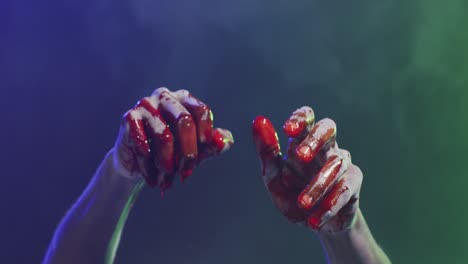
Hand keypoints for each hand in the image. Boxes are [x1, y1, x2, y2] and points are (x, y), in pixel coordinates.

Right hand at [112, 87, 233, 190]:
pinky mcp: (128, 118)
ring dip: (167, 163)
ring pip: (164, 136)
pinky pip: (143, 143)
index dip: (206, 133)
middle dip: (188, 152)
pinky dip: (149, 165)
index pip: (201, 110)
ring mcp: (145, 105)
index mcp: (185, 99)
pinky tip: (152, 176)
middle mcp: (165, 97)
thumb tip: (226, 141)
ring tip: (167, 180)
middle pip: (184, 120)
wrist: (141, 165)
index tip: (206, 152)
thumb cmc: (173, 153)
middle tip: (186, 173)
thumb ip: (213, 145)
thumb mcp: (197, 150)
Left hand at [252, 107, 361, 232]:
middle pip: (328, 127)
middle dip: (315, 138)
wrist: (314, 224)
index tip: (287, 129)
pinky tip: (315, 220)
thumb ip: (267, 152)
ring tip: (302, 203)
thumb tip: (258, 121)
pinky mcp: (353, 184)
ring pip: (335, 164)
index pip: (306, 118)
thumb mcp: (273, 177)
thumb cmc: (292, 195)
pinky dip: (330, 205)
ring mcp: (342, 164)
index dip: (300, 119)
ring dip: (318, 185)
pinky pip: (346, 189)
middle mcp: (325, 148)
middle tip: (301, 156)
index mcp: (303, 142)